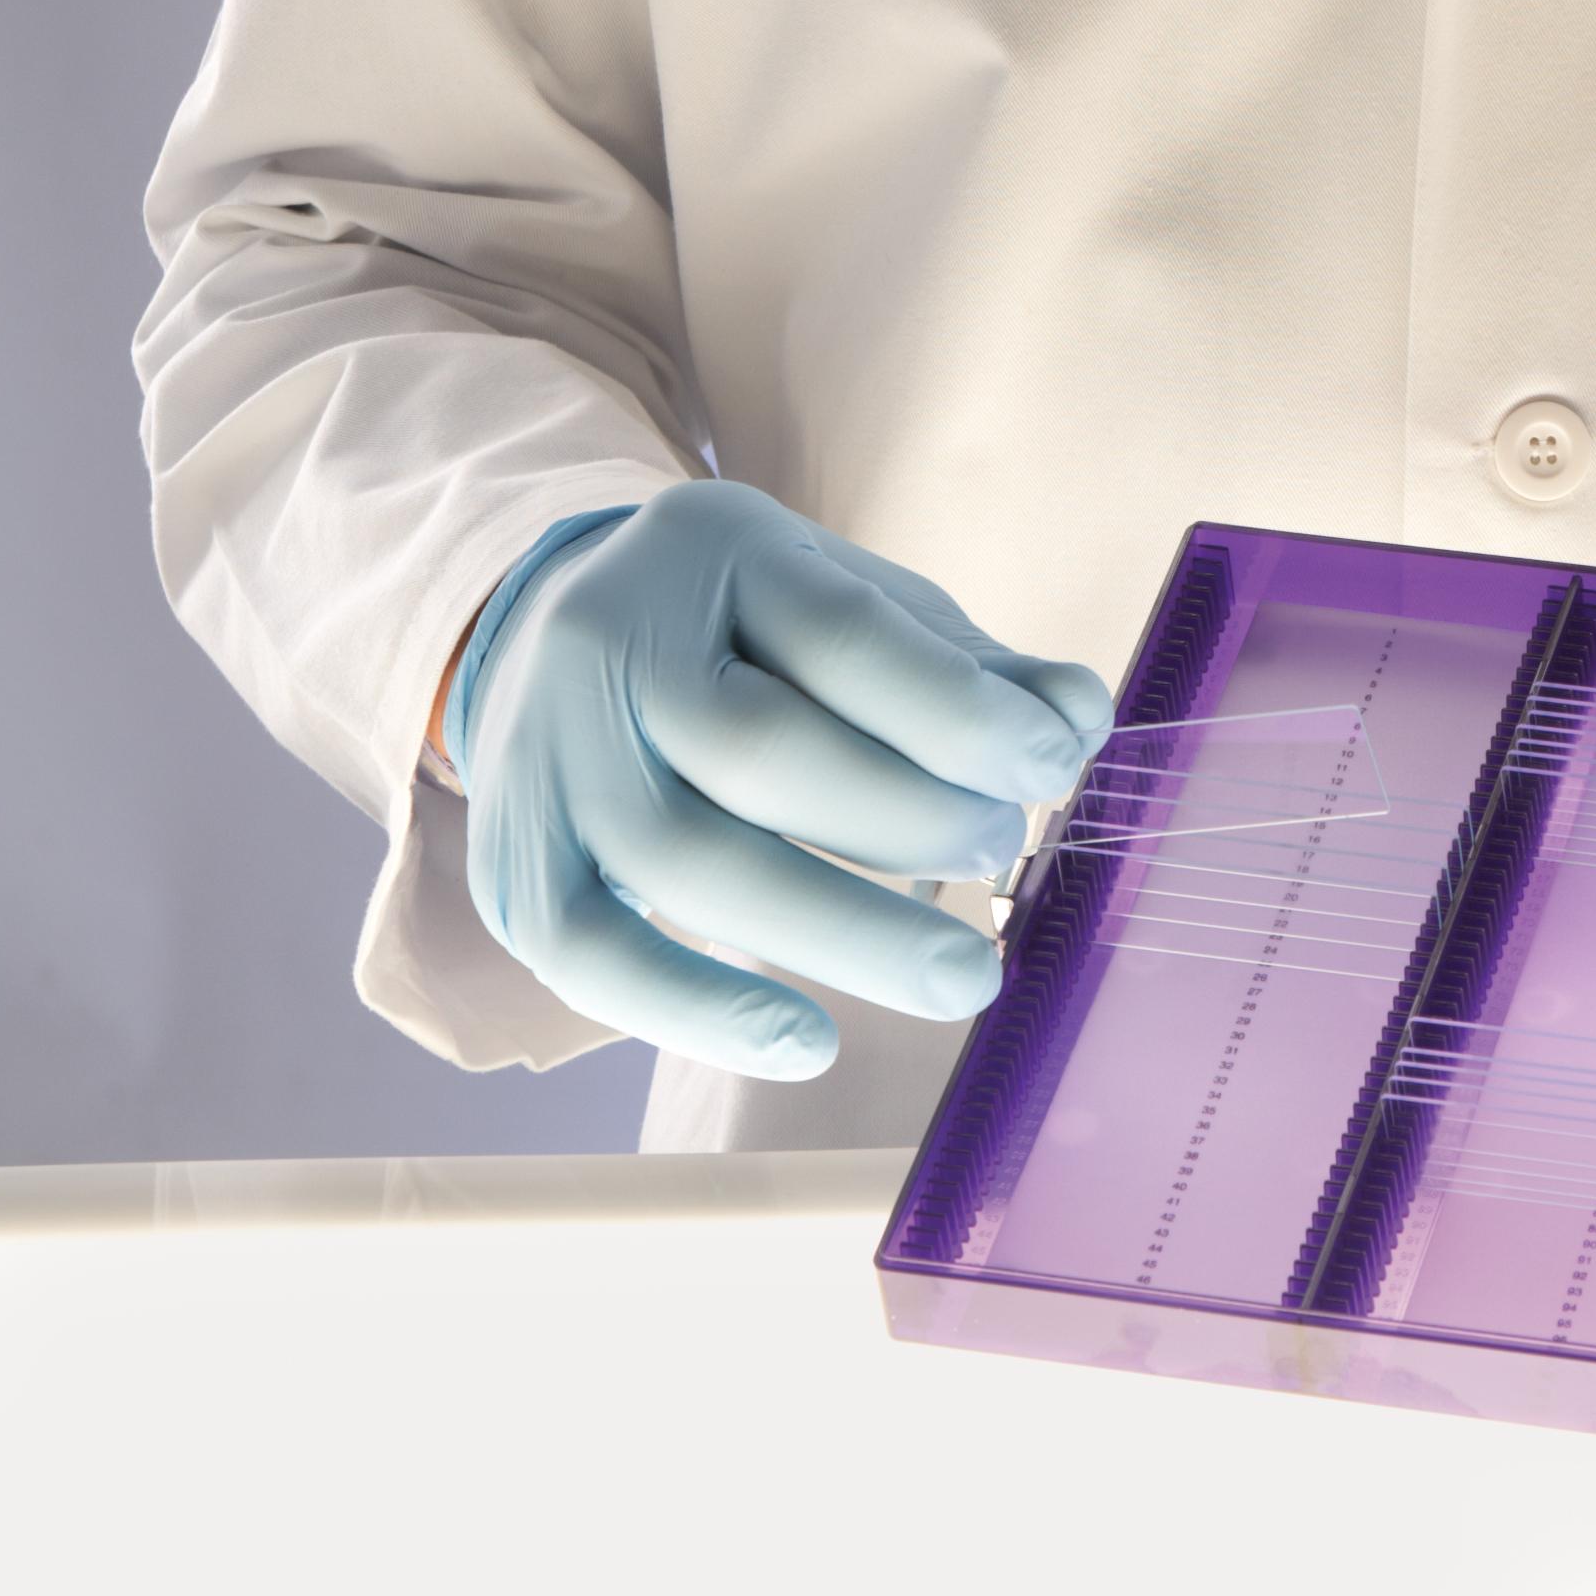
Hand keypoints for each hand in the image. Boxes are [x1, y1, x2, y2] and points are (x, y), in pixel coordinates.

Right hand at [451, 480, 1112, 1076]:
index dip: (959, 715)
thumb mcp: (850, 606)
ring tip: (961, 973)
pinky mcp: (514, 868)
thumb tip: (1081, 718)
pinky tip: (809, 1045)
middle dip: (910, 820)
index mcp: (713, 551)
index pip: (844, 636)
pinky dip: (702, 1014)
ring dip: (843, 933)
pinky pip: (594, 957)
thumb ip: (965, 668)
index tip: (1051, 768)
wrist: (547, 638)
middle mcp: (610, 644)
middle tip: (1001, 855)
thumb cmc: (743, 634)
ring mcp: (547, 758)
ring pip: (686, 859)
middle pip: (762, 750)